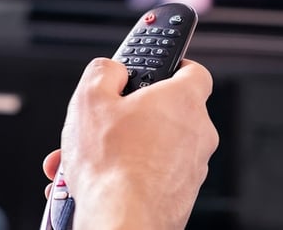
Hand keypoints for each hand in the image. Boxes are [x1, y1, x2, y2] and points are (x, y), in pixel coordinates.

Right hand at [52, 58, 218, 229]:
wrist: (124, 220)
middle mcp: (198, 131)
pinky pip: (154, 174)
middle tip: (102, 124)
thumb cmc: (112, 165)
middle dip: (129, 117)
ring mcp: (194, 166)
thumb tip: (111, 70)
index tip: (152, 71)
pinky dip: (128, 175)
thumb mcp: (90, 99)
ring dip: (121, 149)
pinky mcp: (183, 194)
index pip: (193, 71)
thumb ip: (104, 72)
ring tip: (84, 161)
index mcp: (184, 100)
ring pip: (154, 147)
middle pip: (165, 112)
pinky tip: (96, 183)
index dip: (172, 67)